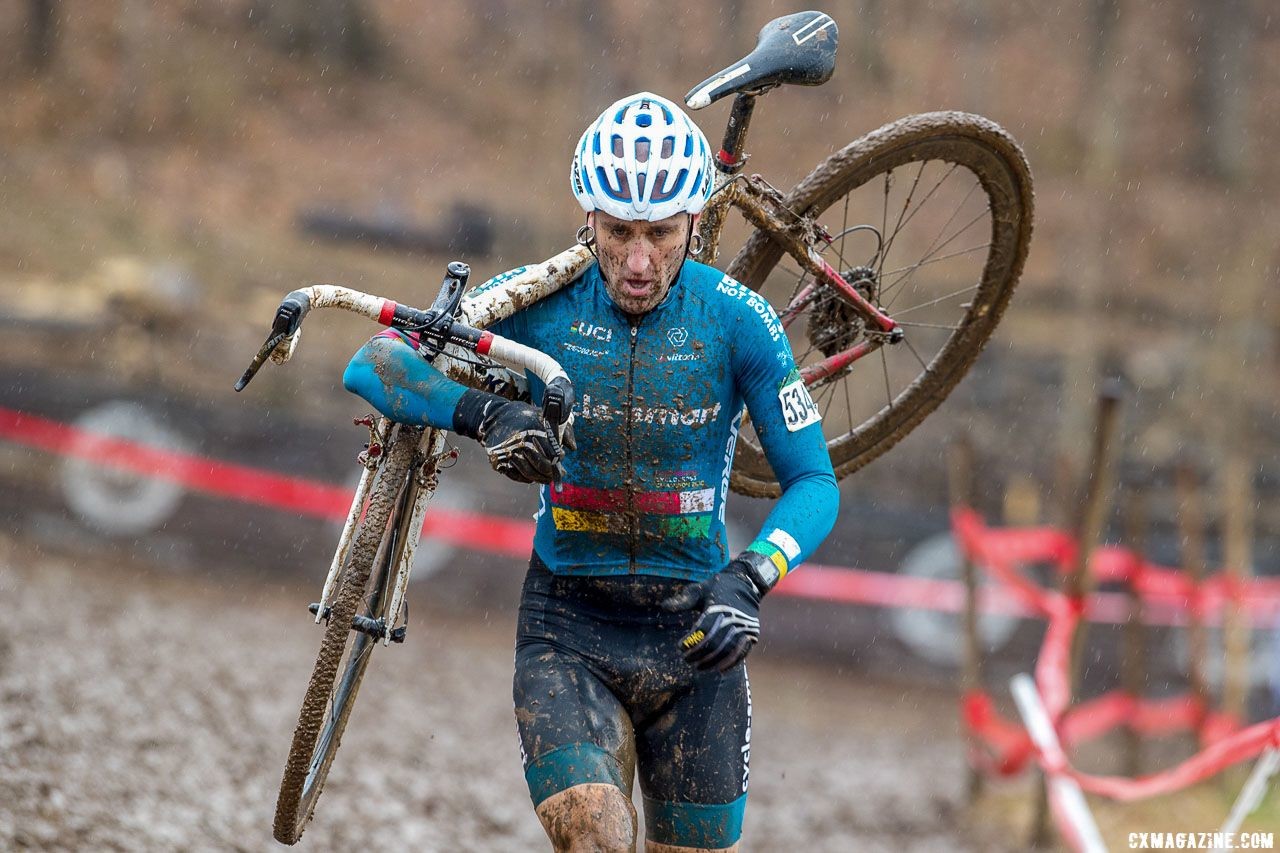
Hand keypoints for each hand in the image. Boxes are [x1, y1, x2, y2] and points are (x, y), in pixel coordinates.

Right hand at [477, 400, 565, 483]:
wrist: (495, 417)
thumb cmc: (524, 417)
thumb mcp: (543, 416)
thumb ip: (562, 429)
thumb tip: (572, 448)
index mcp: (532, 431)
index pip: (551, 452)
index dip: (558, 459)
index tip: (560, 458)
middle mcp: (519, 443)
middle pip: (541, 466)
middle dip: (552, 472)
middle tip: (558, 474)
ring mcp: (508, 454)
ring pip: (529, 474)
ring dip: (541, 478)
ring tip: (548, 478)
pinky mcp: (499, 462)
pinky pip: (516, 476)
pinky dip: (526, 479)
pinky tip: (533, 477)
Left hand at [662, 554, 774, 672]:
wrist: (747, 583)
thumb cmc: (718, 587)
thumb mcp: (699, 589)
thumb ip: (683, 600)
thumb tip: (663, 606)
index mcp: (718, 607)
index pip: (702, 631)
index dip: (690, 642)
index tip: (680, 647)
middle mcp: (733, 618)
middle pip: (714, 644)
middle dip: (699, 655)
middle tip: (688, 660)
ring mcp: (744, 627)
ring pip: (728, 651)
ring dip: (713, 662)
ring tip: (700, 667)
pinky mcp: (752, 634)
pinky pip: (742, 653)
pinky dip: (730, 663)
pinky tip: (719, 669)